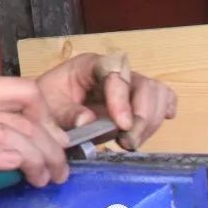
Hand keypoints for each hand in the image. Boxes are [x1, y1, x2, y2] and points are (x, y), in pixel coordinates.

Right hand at [0, 77, 71, 205]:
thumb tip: (26, 143)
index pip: (22, 89)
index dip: (46, 115)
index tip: (53, 139)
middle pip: (22, 120)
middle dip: (50, 148)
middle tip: (58, 169)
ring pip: (8, 138)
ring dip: (34, 161)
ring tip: (42, 179)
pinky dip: (3, 163)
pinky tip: (15, 171)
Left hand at [35, 52, 177, 150]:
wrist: (45, 111)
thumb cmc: (47, 103)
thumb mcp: (49, 107)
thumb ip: (67, 113)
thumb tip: (87, 121)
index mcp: (89, 65)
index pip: (114, 69)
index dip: (121, 97)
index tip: (122, 125)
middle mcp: (113, 71)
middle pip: (143, 83)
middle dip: (142, 116)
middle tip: (128, 142)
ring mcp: (128, 84)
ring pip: (156, 93)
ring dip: (150, 122)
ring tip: (130, 142)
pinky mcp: (137, 99)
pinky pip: (162, 98)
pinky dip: (162, 113)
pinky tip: (149, 129)